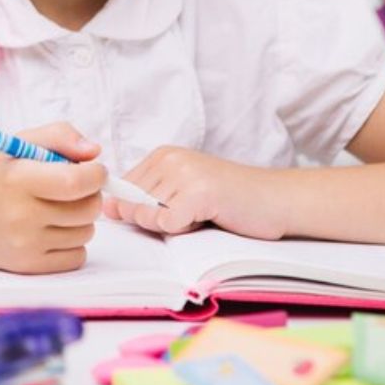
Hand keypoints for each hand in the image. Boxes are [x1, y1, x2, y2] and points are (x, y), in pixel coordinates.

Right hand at [0, 122, 106, 273]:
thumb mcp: (21, 144)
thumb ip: (60, 136)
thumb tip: (95, 152)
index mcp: (19, 180)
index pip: (77, 182)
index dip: (96, 175)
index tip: (94, 171)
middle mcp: (21, 216)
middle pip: (89, 209)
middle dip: (91, 195)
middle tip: (74, 189)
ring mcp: (26, 245)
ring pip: (87, 232)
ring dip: (81, 220)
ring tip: (56, 210)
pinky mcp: (30, 267)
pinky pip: (78, 256)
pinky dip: (73, 243)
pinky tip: (52, 231)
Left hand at [102, 146, 285, 238]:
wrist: (275, 199)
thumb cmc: (229, 201)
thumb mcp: (181, 194)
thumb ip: (145, 199)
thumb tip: (109, 208)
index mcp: (162, 155)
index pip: (122, 190)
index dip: (140, 210)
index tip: (174, 206)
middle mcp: (169, 158)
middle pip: (132, 205)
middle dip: (156, 219)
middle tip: (192, 211)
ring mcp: (184, 172)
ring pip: (147, 215)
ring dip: (172, 225)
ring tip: (200, 213)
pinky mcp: (198, 192)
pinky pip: (166, 223)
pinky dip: (182, 229)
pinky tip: (205, 217)